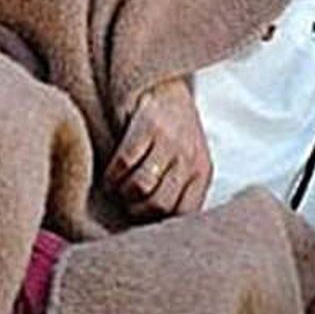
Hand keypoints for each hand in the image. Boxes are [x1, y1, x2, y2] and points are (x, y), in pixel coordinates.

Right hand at [104, 77, 211, 219]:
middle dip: (136, 210)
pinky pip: (123, 164)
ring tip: (119, 186)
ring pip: (139, 187)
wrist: (165, 83)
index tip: (143, 219)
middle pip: (159, 206)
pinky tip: (111, 172)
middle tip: (127, 202)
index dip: (158, 223)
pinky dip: (111, 175)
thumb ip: (180, 189)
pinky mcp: (148, 127)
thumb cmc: (174, 131)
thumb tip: (158, 230)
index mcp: (203, 171)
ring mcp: (170, 142)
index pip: (184, 215)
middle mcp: (190, 158)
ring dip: (121, 192)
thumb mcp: (189, 160)